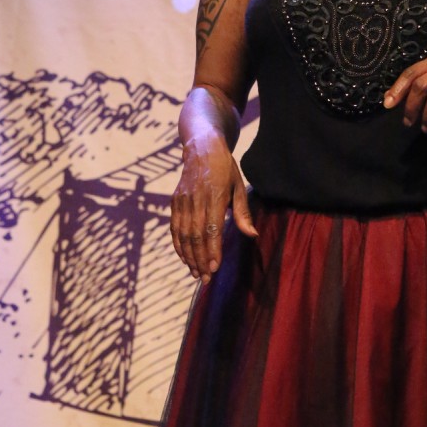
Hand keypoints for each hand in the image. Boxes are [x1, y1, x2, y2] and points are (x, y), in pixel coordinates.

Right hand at [170, 138, 256, 283]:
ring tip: (195, 273)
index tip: (214, 268)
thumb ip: (243, 213)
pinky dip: (178, 244)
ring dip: (188, 256)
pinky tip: (184, 257)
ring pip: (183, 234)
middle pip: (196, 236)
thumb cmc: (225, 168)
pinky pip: (174, 227)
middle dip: (200, 259)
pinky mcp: (175, 201)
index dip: (212, 250)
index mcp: (215, 196)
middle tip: (205, 279)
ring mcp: (183, 200)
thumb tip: (252, 235)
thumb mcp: (239, 186)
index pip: (212, 229)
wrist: (201, 147)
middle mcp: (196, 199)